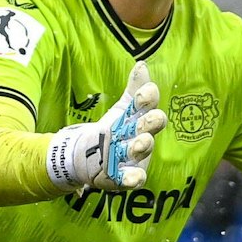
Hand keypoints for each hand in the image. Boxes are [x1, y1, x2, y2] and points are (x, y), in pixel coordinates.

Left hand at [46, 61, 167, 190]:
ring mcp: (133, 158)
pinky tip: (133, 178)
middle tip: (153, 118)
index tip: (146, 92)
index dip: (148, 99)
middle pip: (149, 128)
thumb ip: (133, 89)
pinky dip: (134, 178)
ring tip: (142, 142)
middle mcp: (140, 137)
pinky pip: (132, 178)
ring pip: (140, 150)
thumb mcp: (122, 110)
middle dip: (151, 123)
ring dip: (142, 146)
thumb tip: (142, 64)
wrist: (88, 157)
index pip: (147, 106)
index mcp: (139, 119)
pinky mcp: (123, 177)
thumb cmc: (113, 130)